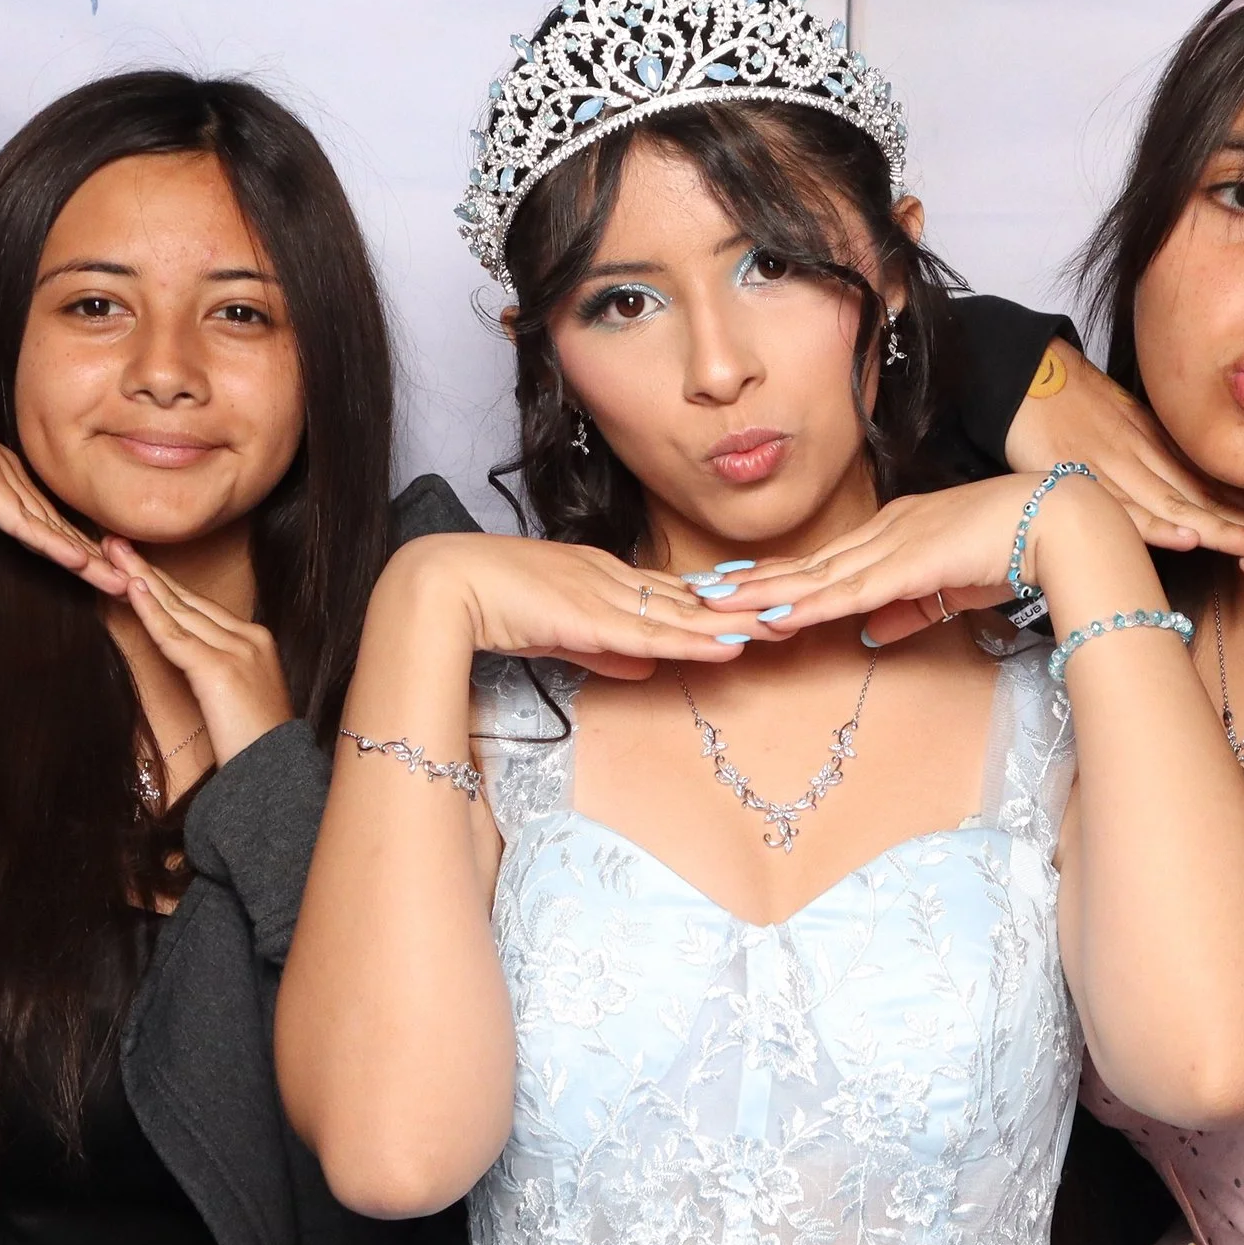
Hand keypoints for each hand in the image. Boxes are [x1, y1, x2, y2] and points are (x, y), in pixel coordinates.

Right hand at [0, 396, 124, 590]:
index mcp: (3, 483)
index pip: (47, 526)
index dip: (75, 551)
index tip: (101, 573)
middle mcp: (14, 484)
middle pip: (62, 532)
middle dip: (96, 562)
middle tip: (131, 585)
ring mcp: (5, 485)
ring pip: (55, 533)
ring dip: (89, 562)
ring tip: (122, 584)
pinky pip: (27, 524)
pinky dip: (54, 545)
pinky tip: (80, 563)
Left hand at [104, 539, 295, 765]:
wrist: (276, 776)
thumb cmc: (258, 747)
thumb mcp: (242, 698)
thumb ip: (219, 672)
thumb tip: (193, 665)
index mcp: (257, 641)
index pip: (202, 607)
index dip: (167, 586)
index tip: (139, 567)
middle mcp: (249, 637)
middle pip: (189, 599)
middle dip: (149, 571)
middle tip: (116, 544)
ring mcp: (236, 650)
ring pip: (179, 610)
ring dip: (142, 579)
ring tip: (113, 553)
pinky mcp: (217, 668)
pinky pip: (174, 634)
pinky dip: (149, 610)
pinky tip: (131, 588)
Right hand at [386, 532, 769, 679]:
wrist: (445, 586)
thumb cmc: (492, 605)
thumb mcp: (560, 632)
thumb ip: (605, 650)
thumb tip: (648, 667)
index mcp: (605, 577)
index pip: (676, 592)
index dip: (723, 602)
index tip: (765, 606)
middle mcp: (614, 578)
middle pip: (693, 598)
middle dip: (747, 608)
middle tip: (798, 610)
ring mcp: (605, 594)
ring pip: (685, 614)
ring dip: (736, 625)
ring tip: (784, 629)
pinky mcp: (591, 617)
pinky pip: (655, 633)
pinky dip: (696, 640)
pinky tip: (730, 646)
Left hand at [704, 472, 1117, 647]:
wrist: (1057, 524)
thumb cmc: (1015, 550)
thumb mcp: (953, 589)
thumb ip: (911, 610)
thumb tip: (872, 635)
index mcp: (894, 535)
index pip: (826, 561)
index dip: (778, 576)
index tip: (736, 585)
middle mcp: (884, 534)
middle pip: (806, 565)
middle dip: (752, 582)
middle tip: (701, 592)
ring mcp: (892, 546)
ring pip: (814, 576)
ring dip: (764, 593)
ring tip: (716, 604)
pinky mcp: (906, 566)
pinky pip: (845, 591)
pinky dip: (806, 604)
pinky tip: (773, 615)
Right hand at [1005, 342, 1243, 555]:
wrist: (1023, 375)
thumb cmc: (1068, 401)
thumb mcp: (1120, 423)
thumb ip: (1150, 455)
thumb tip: (1183, 493)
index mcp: (1153, 443)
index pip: (1209, 482)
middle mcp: (1141, 454)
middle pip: (1201, 496)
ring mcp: (1112, 465)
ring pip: (1173, 503)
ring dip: (1217, 528)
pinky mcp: (1080, 475)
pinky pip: (1120, 506)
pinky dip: (1153, 525)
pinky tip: (1183, 539)